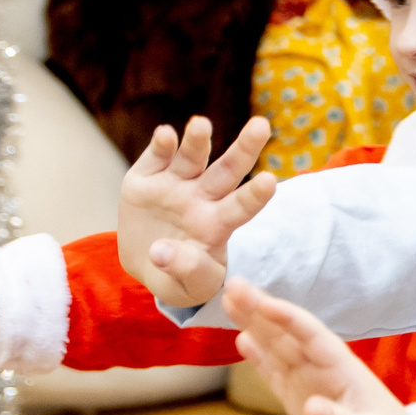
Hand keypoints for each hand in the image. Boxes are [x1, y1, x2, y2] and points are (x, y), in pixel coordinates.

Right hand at [117, 116, 278, 307]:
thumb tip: (161, 252)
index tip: (270, 182)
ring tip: (201, 125)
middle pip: (227, 170)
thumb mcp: (187, 288)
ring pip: (192, 157)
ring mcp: (174, 184)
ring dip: (197, 140)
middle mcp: (202, 198)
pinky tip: (166, 134)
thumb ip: (186, 272)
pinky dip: (161, 144)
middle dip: (244, 148)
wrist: (146, 263)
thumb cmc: (178, 278)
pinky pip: (156, 157)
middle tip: (261, 126)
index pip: (241, 208)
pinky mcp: (145, 178)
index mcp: (218, 224)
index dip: (254, 196)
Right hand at [230, 283, 415, 414]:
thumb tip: (311, 408)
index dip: (287, 318)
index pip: (311, 336)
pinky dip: (259, 358)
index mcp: (342, 370)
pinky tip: (243, 340)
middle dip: (261, 310)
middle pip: (287, 334)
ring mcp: (310, 383)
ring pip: (277, 348)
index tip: (262, 301)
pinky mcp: (300, 401)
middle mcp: (323, 370)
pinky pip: (276, 374)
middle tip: (232, 284)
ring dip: (254, 325)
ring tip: (230, 300)